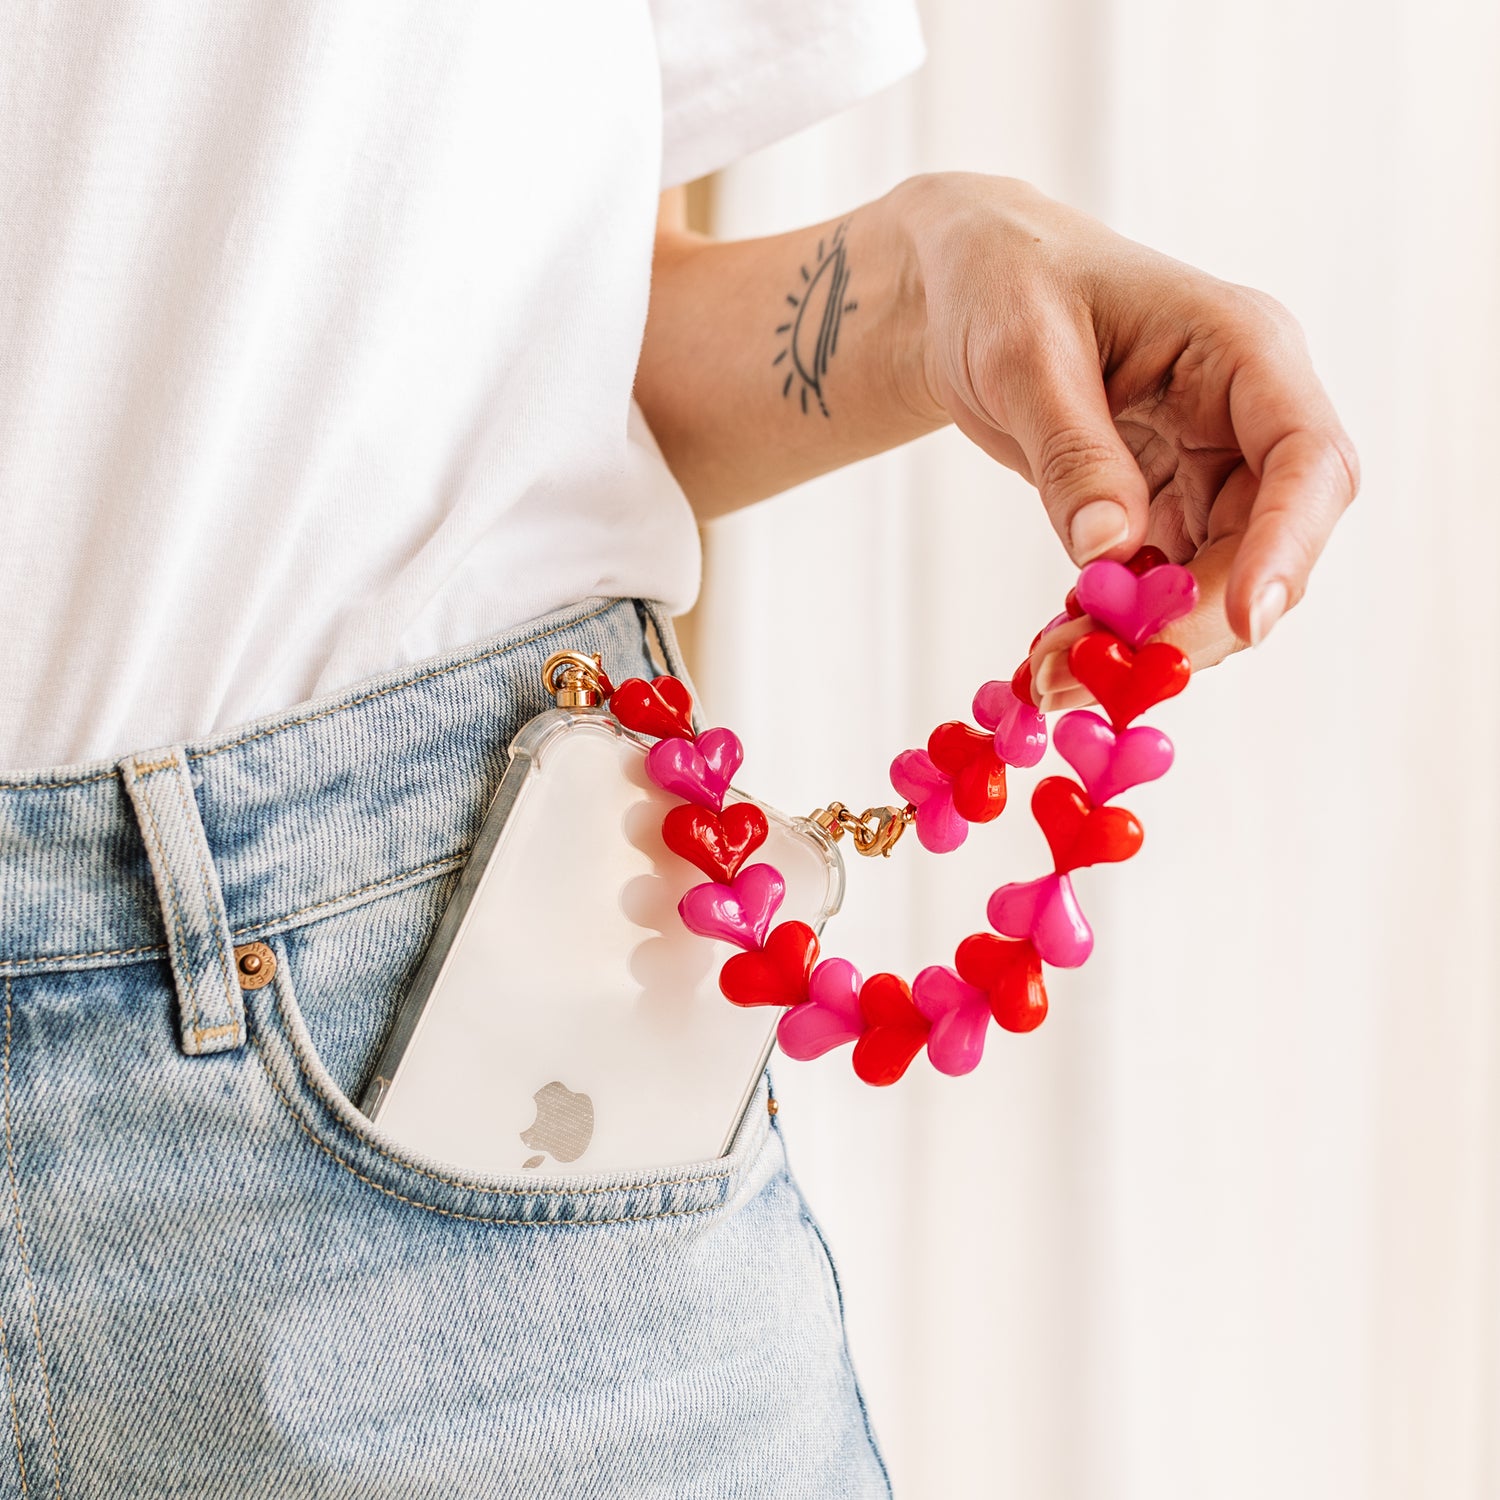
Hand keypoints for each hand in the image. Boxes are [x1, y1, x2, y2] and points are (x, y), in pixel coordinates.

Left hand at [895, 173, 1358, 711]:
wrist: (965, 287)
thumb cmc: (1001, 285)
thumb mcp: (1023, 356)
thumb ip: (1071, 452)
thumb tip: (1110, 551)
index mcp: (1241, 350)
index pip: (1307, 460)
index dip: (1288, 548)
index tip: (1246, 622)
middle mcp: (1243, 413)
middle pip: (1267, 543)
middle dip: (1193, 621)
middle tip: (1094, 675)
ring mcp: (1209, 462)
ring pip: (1216, 579)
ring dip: (1148, 640)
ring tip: (1053, 677)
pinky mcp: (1165, 502)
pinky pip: (1164, 583)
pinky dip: (1121, 627)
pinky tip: (1060, 652)